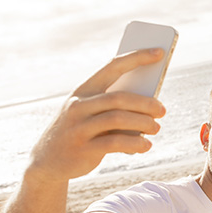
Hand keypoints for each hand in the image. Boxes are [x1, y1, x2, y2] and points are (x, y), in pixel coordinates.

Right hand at [27, 49, 166, 182]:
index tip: (160, 52)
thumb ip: (114, 107)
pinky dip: (135, 143)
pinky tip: (145, 145)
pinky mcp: (83, 149)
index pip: (113, 67)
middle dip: (146, 103)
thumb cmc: (81, 131)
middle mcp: (78, 105)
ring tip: (156, 128)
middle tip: (162, 110)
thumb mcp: (92, 114)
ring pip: (118, 119)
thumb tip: (151, 103)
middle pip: (119, 98)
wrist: (49, 160)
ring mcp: (78, 127)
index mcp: (83, 90)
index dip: (137, 58)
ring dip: (143, 123)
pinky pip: (115, 142)